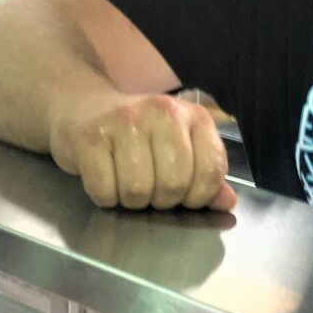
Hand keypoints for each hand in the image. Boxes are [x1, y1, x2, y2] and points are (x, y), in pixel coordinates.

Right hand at [50, 90, 236, 212]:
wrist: (85, 109)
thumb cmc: (139, 136)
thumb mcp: (181, 149)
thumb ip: (206, 175)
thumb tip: (227, 203)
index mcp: (195, 117)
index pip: (211, 172)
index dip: (197, 197)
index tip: (182, 196)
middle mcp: (164, 112)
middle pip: (173, 184)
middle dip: (161, 201)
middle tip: (150, 190)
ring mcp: (126, 121)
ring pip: (138, 190)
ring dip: (131, 201)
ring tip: (126, 183)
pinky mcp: (93, 135)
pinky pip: (105, 190)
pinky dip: (105, 197)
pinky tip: (106, 179)